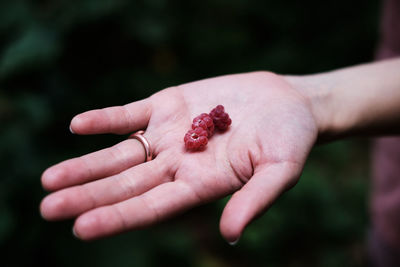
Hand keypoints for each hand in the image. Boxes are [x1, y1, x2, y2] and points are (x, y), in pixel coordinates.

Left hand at [40, 71, 317, 241]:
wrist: (287, 102)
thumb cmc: (291, 140)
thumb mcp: (281, 171)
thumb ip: (255, 200)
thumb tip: (230, 235)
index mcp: (200, 185)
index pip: (152, 207)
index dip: (119, 217)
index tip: (82, 228)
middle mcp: (177, 164)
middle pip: (126, 184)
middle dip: (88, 195)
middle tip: (48, 207)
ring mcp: (169, 134)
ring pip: (121, 153)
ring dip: (86, 163)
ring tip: (51, 179)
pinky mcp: (168, 105)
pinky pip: (130, 114)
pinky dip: (106, 120)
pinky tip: (78, 125)